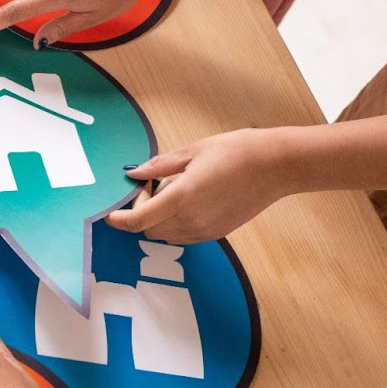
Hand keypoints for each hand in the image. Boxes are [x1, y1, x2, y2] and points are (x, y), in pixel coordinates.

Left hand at [108, 128, 292, 242]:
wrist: (275, 166)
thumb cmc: (236, 152)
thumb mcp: (192, 151)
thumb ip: (159, 166)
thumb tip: (134, 173)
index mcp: (181, 198)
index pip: (137, 221)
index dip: (119, 219)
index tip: (111, 212)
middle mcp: (190, 220)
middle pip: (148, 230)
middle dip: (141, 213)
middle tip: (152, 187)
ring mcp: (205, 230)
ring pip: (165, 236)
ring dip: (158, 220)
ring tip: (173, 191)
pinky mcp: (217, 233)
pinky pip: (184, 236)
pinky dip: (175, 224)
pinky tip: (187, 202)